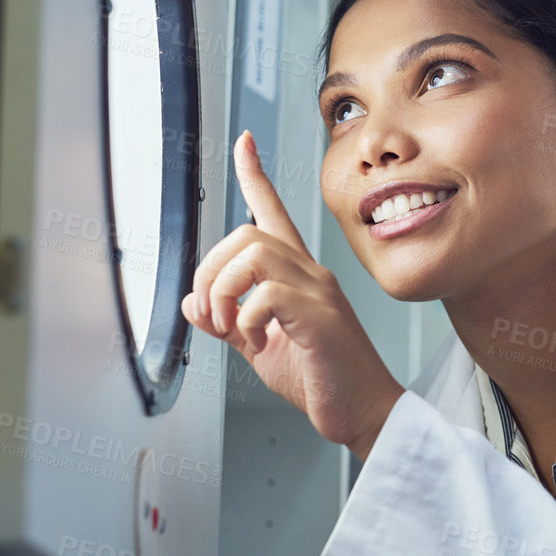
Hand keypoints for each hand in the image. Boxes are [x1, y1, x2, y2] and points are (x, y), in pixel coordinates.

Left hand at [183, 131, 402, 458]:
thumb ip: (228, 324)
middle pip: (246, 233)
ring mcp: (317, 292)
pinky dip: (245, 320)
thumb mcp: (261, 349)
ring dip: (223, 291)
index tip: (244, 143)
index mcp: (297, 278)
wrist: (362, 413)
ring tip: (229, 327)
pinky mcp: (320, 317)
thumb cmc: (322, 380)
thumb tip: (193, 306)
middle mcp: (310, 274)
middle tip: (210, 313)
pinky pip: (265, 295)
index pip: (273, 213)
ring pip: (252, 255)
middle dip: (209, 270)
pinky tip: (256, 343)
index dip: (256, 175)